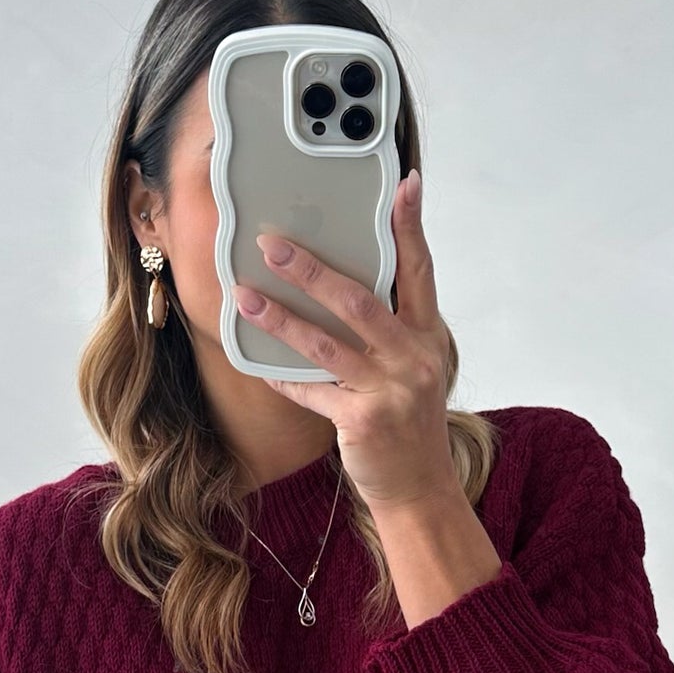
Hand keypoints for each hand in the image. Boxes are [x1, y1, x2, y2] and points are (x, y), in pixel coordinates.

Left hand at [232, 166, 457, 509]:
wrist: (419, 488)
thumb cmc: (408, 421)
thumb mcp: (414, 367)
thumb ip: (391, 327)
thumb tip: (340, 285)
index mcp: (428, 336)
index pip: (420, 270)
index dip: (410, 226)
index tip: (403, 184)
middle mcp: (414, 358)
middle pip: (359, 300)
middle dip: (313, 270)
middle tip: (273, 244)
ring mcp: (389, 390)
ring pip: (325, 343)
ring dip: (279, 317)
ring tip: (245, 296)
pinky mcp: (362, 421)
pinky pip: (310, 389)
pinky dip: (280, 375)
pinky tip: (255, 361)